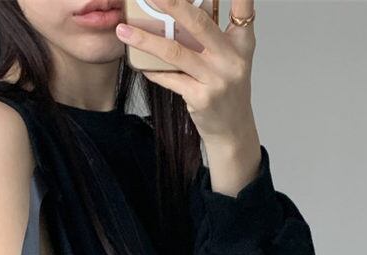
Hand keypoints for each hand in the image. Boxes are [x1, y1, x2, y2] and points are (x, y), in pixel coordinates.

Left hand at [116, 0, 256, 145]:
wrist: (231, 129)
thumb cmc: (225, 88)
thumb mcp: (229, 58)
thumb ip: (212, 35)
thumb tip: (177, 11)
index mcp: (241, 42)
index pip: (242, 9)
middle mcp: (231, 58)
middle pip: (198, 23)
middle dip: (172, 3)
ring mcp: (216, 79)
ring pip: (175, 52)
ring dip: (145, 40)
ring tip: (124, 30)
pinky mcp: (201, 98)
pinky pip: (169, 79)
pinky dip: (152, 70)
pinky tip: (138, 63)